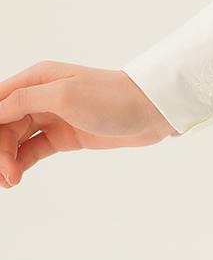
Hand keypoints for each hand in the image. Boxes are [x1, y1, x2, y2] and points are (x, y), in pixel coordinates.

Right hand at [0, 62, 177, 185]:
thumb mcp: (64, 96)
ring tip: (10, 181)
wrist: (151, 112)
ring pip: (15, 140)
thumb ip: (25, 100)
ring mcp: (52, 116)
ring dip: (6, 160)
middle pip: (4, 124)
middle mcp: (40, 95)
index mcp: (37, 78)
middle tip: (4, 175)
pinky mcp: (63, 135)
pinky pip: (31, 150)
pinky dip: (20, 163)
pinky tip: (15, 177)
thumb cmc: (111, 97)